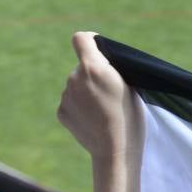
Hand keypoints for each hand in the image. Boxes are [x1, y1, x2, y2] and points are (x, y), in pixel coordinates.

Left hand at [57, 31, 143, 164]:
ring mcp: (66, 95)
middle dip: (92, 75)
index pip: (81, 39)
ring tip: (102, 112)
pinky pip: (70, 102)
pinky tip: (93, 121)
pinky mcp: (61, 111)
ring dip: (86, 93)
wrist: (116, 152)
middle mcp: (74, 78)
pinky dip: (80, 108)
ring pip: (75, 86)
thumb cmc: (129, 118)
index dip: (89, 41)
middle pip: (81, 67)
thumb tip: (97, 61)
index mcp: (93, 67)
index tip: (96, 49)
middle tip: (108, 95)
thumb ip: (109, 69)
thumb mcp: (129, 86)